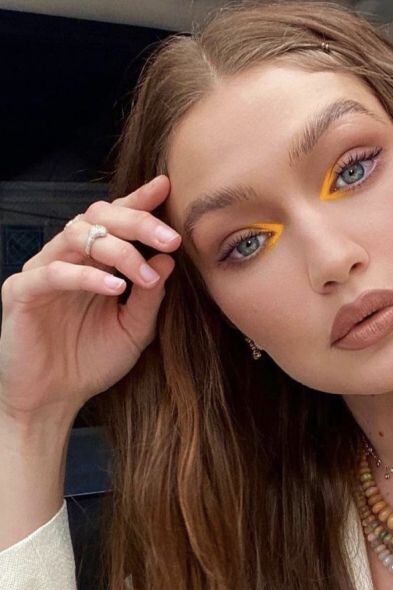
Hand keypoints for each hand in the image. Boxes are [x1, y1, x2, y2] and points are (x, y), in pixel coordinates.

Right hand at [0, 175, 179, 419]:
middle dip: (138, 222)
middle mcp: (69, 260)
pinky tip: (114, 288)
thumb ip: (151, 295)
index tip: (166, 187)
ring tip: (144, 275)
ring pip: (76, 236)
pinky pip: (53, 273)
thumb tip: (168, 258)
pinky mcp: (22, 294)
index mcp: (96, 263)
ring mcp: (43, 273)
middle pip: (98, 218)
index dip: (139, 202)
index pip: (116, 221)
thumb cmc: (91, 361)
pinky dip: (86, 276)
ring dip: (117, 251)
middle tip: (171, 238)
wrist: (53, 400)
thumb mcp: (135, 329)